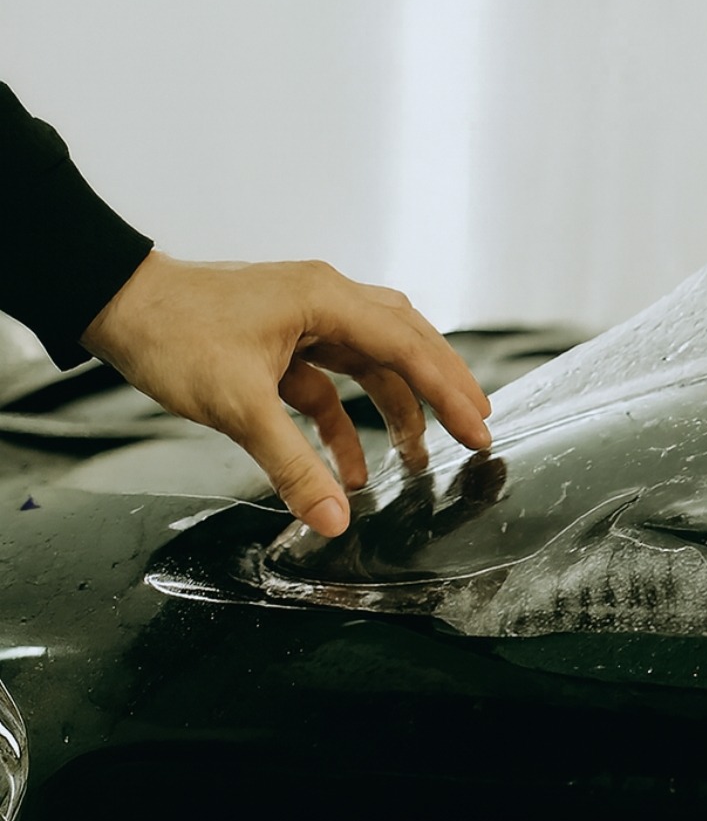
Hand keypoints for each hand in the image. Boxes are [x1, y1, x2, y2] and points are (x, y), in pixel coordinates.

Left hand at [80, 251, 492, 535]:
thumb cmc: (173, 333)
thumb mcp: (239, 406)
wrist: (114, 304)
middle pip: (406, 344)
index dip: (449, 392)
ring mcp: (305, 318)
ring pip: (372, 362)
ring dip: (395, 409)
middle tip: (475, 431)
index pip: (409, 348)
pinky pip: (331, 382)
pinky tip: (347, 467)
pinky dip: (344, 423)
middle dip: (441, 391)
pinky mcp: (283, 340)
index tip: (478, 430)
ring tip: (418, 458)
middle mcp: (326, 301)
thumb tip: (333, 520)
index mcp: (327, 300)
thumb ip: (293, 465)